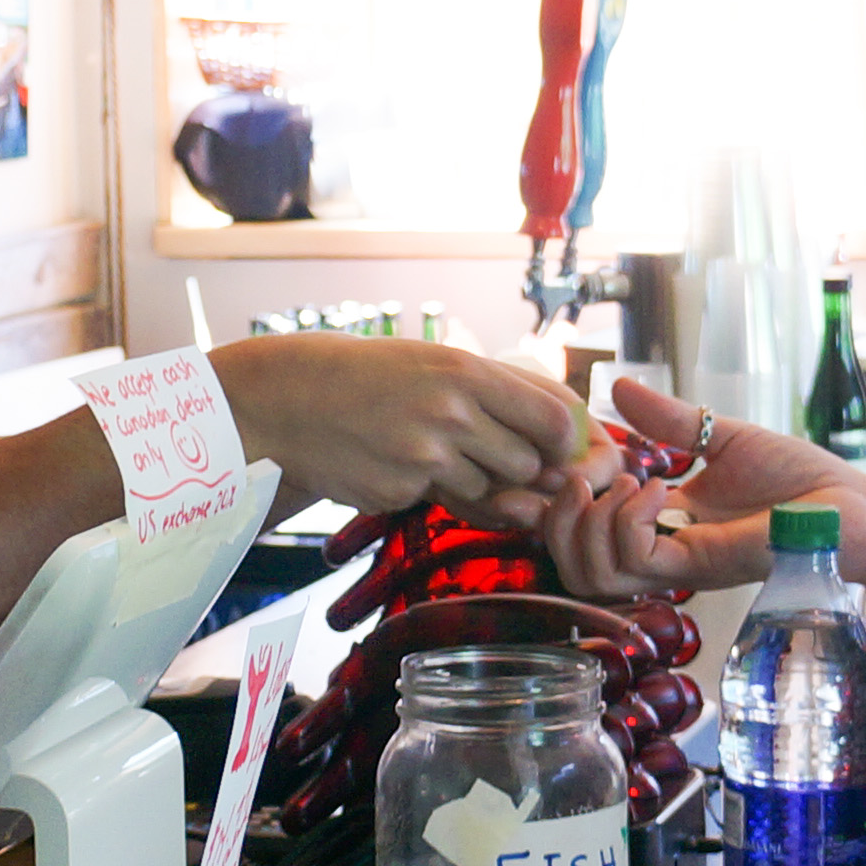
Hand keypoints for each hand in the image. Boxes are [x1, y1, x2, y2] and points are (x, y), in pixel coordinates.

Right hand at [211, 335, 587, 523]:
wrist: (294, 398)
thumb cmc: (375, 376)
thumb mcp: (438, 362)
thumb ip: (504, 391)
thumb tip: (571, 429)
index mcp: (466, 371)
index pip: (553, 418)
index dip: (564, 443)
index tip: (557, 449)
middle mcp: (450, 412)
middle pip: (527, 464)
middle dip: (519, 468)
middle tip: (487, 452)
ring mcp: (424, 456)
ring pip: (489, 490)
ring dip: (474, 481)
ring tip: (432, 451)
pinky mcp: (400, 490)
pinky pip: (444, 503)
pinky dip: (433, 491)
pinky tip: (399, 464)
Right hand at [572, 376, 865, 593]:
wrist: (850, 505)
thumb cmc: (801, 478)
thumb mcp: (721, 437)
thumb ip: (667, 420)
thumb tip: (616, 388)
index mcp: (669, 527)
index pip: (589, 539)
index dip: (564, 511)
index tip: (576, 468)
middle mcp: (668, 553)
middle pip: (578, 570)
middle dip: (559, 526)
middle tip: (582, 483)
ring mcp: (682, 564)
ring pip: (597, 574)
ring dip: (591, 524)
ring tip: (623, 483)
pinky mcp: (703, 565)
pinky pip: (638, 558)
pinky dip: (628, 521)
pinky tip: (654, 488)